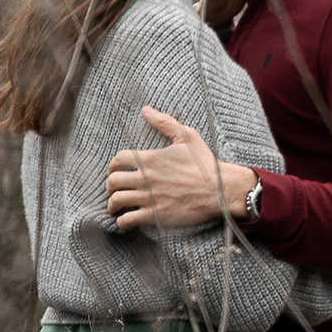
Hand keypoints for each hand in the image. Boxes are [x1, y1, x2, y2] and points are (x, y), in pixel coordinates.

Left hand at [107, 107, 258, 228]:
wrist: (222, 190)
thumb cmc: (205, 164)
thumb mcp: (187, 137)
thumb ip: (165, 122)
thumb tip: (146, 110)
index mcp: (151, 158)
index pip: (119, 159)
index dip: (113, 165)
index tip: (114, 171)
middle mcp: (146, 178)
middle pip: (113, 181)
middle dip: (109, 185)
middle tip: (113, 189)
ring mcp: (149, 197)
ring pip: (117, 201)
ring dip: (112, 204)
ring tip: (115, 206)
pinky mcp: (155, 215)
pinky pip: (128, 220)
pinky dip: (122, 221)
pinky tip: (124, 220)